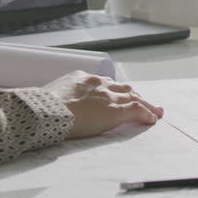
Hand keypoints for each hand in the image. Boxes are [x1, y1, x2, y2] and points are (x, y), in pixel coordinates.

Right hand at [43, 71, 163, 139]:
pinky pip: (137, 110)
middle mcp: (99, 84)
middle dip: (133, 95)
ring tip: (156, 111)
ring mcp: (108, 96)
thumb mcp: (52, 96)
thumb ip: (62, 98)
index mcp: (82, 78)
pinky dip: (147, 114)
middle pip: (123, 88)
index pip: (105, 83)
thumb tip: (56, 107)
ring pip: (134, 97)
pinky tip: (153, 119)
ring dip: (146, 104)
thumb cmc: (42, 108)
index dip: (115, 91)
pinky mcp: (115, 110)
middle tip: (143, 101)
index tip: (119, 96)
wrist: (46, 112)